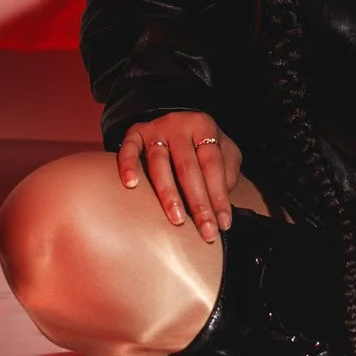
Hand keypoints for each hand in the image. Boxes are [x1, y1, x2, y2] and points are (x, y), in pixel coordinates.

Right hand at [117, 112, 242, 242]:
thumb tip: (221, 204)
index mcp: (204, 126)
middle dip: (198, 202)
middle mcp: (179, 124)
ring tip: (177, 219)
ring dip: (168, 193)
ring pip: (159, 162)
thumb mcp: (224, 150)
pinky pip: (129, 149)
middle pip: (188, 167)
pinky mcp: (135, 133)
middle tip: (205, 231)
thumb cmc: (202, 146)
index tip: (223, 224)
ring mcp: (155, 128)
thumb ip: (227, 172)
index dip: (218, 195)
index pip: (212, 164)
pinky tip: (132, 184)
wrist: (176, 124)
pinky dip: (128, 165)